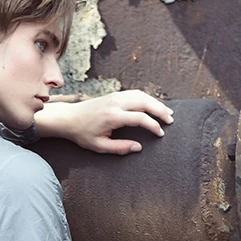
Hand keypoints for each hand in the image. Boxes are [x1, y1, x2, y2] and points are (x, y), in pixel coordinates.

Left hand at [35, 90, 173, 154]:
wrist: (70, 118)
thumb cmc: (83, 134)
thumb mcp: (99, 146)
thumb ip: (119, 148)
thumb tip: (138, 148)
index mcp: (113, 116)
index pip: (140, 118)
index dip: (153, 126)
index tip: (160, 133)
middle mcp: (116, 103)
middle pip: (145, 102)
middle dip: (160, 111)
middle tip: (170, 120)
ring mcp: (116, 96)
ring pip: (142, 95)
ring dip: (156, 103)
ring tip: (166, 112)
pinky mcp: (115, 94)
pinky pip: (136, 93)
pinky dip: (147, 98)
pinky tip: (153, 105)